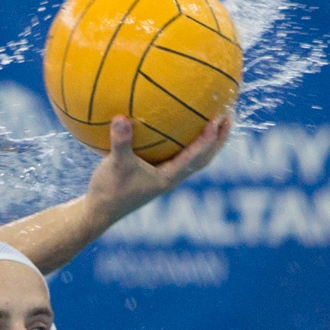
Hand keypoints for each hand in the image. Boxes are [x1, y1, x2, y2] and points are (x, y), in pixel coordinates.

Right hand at [84, 114, 229, 228]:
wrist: (100, 212)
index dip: (209, 139)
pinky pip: (177, 157)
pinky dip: (185, 144)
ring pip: (194, 160)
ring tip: (214, 123)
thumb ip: (120, 142)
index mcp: (168, 177)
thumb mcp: (114, 165)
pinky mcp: (155, 176)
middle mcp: (171, 178)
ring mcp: (164, 178)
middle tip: (229, 118)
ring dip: (206, 143)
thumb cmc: (109, 190)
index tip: (218, 119)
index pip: (196, 156)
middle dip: (218, 140)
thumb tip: (121, 117)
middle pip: (204, 159)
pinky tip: (175, 129)